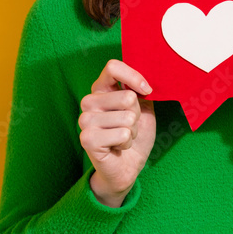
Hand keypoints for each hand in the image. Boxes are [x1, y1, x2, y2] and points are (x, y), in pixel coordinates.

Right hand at [79, 59, 155, 206]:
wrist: (127, 166)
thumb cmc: (134, 134)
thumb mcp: (143, 108)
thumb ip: (140, 91)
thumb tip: (144, 84)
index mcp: (101, 89)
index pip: (113, 67)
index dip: (134, 77)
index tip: (147, 91)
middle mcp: (89, 102)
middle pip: (127, 96)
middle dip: (137, 115)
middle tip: (128, 126)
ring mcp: (85, 120)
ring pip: (127, 117)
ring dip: (132, 131)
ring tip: (123, 137)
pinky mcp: (87, 139)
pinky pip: (122, 133)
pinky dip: (127, 141)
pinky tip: (118, 147)